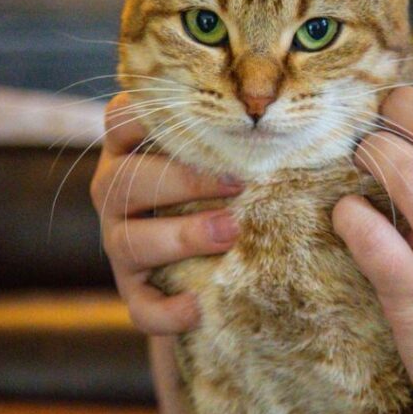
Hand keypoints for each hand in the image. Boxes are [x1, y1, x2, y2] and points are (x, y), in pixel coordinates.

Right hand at [90, 92, 242, 333]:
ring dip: (181, 236)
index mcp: (131, 150)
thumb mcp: (219, 155)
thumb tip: (296, 103)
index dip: (154, 118)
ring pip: (129, 241)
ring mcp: (119, 243)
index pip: (122, 121)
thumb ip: (233, 133)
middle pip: (125, 181)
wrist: (205, 261)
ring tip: (231, 233)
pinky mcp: (133, 291)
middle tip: (237, 183)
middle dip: (182, 180)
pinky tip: (198, 307)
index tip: (207, 121)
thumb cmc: (220, 188)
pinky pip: (140, 306)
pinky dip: (167, 310)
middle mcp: (116, 193)